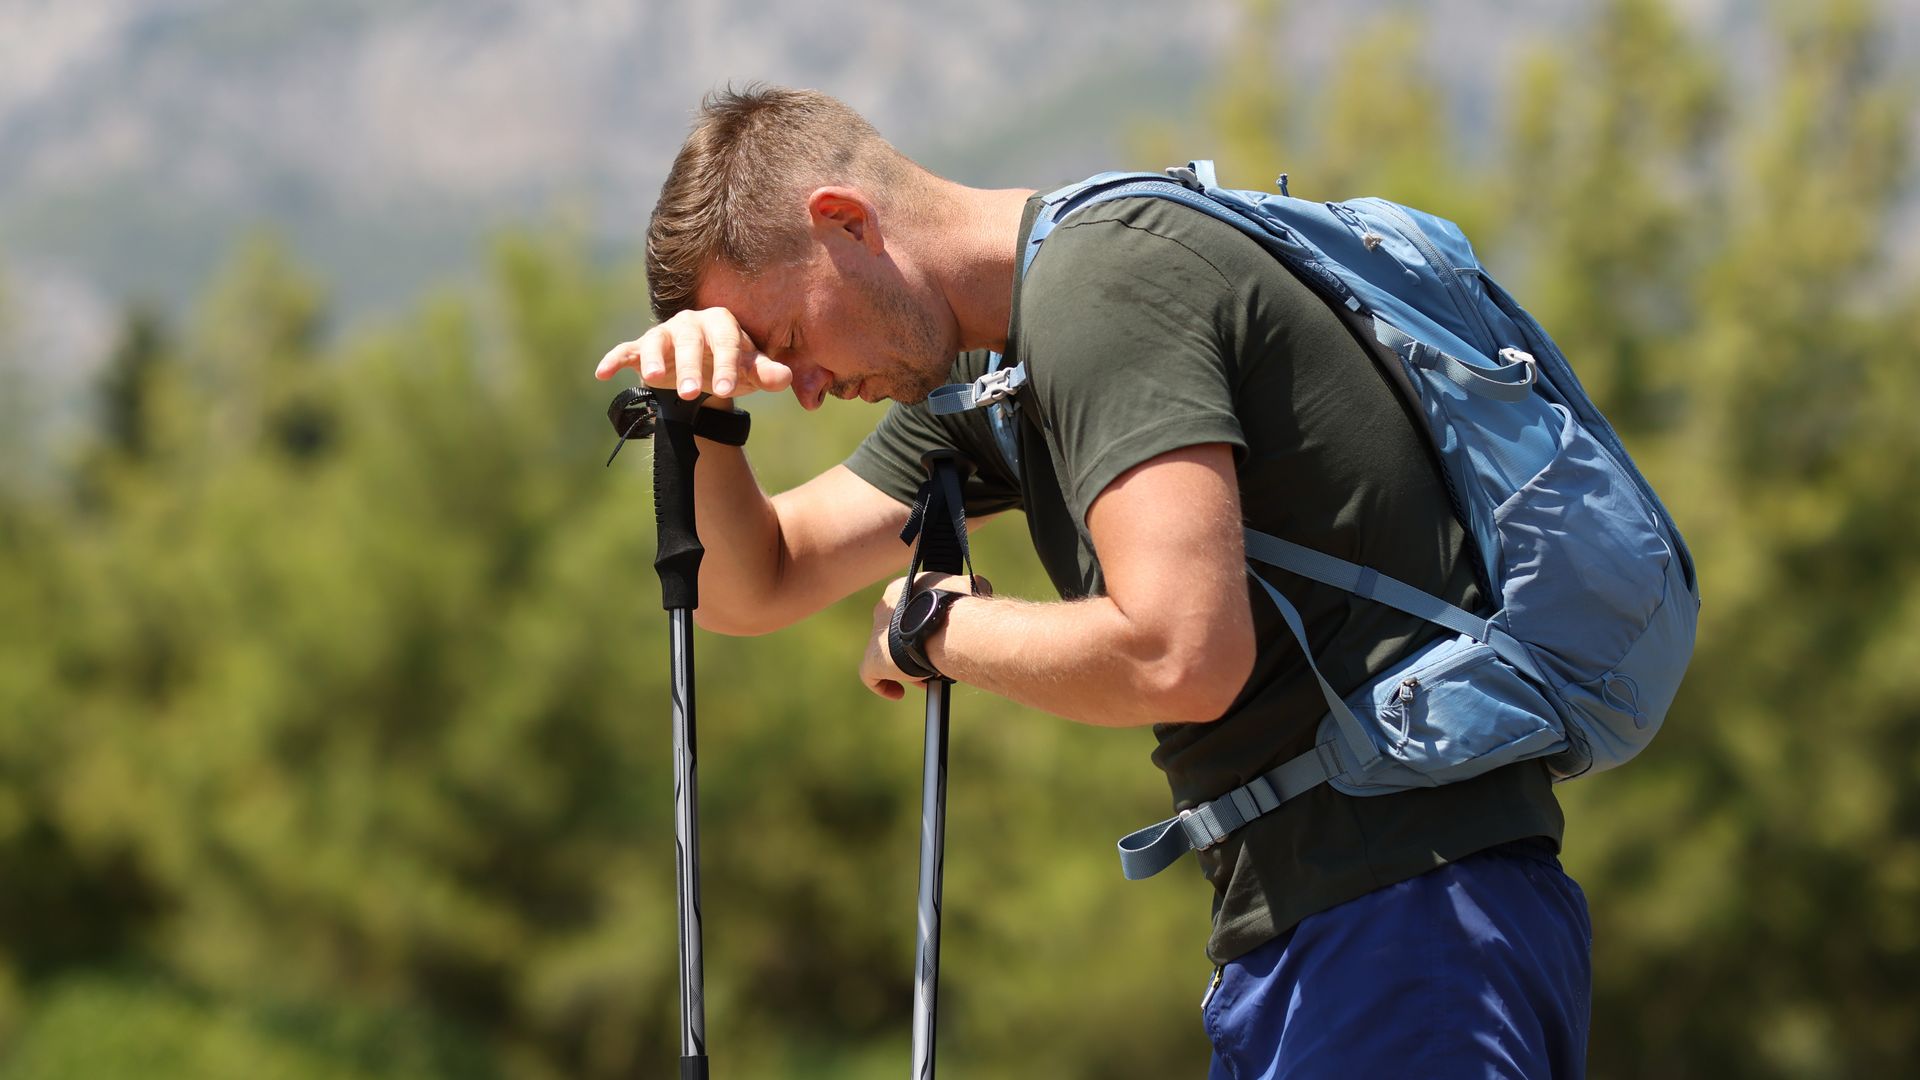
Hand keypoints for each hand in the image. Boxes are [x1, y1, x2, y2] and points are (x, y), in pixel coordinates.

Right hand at [594, 307, 794, 400]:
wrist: (706, 368)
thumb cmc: (731, 366)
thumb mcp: (750, 372)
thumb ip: (766, 374)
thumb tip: (785, 378)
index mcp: (722, 323)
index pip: (726, 341)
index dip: (726, 364)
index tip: (727, 391)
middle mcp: (691, 323)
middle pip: (689, 340)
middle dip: (690, 366)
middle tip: (692, 394)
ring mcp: (665, 334)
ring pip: (657, 341)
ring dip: (653, 358)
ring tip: (652, 380)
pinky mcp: (642, 348)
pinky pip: (626, 350)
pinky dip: (614, 359)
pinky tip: (602, 373)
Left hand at [861, 572, 991, 699]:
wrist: (948, 627)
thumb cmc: (960, 606)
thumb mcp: (967, 587)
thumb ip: (966, 588)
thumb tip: (977, 589)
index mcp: (899, 590)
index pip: (906, 609)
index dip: (921, 626)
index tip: (936, 638)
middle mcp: (883, 610)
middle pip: (897, 634)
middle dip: (915, 648)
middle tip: (933, 660)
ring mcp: (876, 635)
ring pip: (888, 655)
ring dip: (906, 667)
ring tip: (926, 678)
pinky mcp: (872, 659)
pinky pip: (870, 676)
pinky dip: (883, 685)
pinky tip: (898, 692)